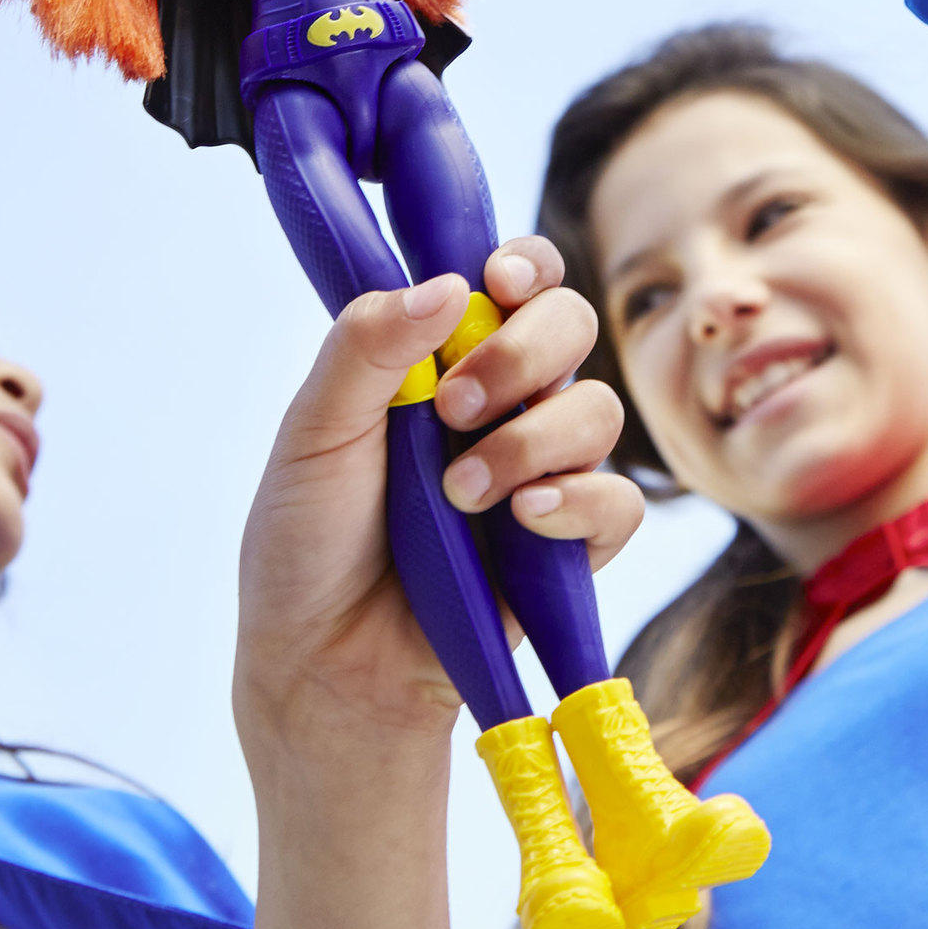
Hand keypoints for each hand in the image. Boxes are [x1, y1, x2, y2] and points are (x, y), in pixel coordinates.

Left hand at [234, 239, 640, 751]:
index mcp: (442, 358)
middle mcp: (503, 402)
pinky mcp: (570, 546)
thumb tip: (447, 284)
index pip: (514, 279)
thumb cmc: (308, 542)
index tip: (497, 281)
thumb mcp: (314, 435)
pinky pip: (619, 501)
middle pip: (571, 325)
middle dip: (526, 351)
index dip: (524, 265)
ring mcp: (541, 471)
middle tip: (455, 406)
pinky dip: (578, 502)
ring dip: (533, 440)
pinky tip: (523, 521)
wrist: (325, 663)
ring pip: (598, 410)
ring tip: (459, 492)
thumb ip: (366, 348)